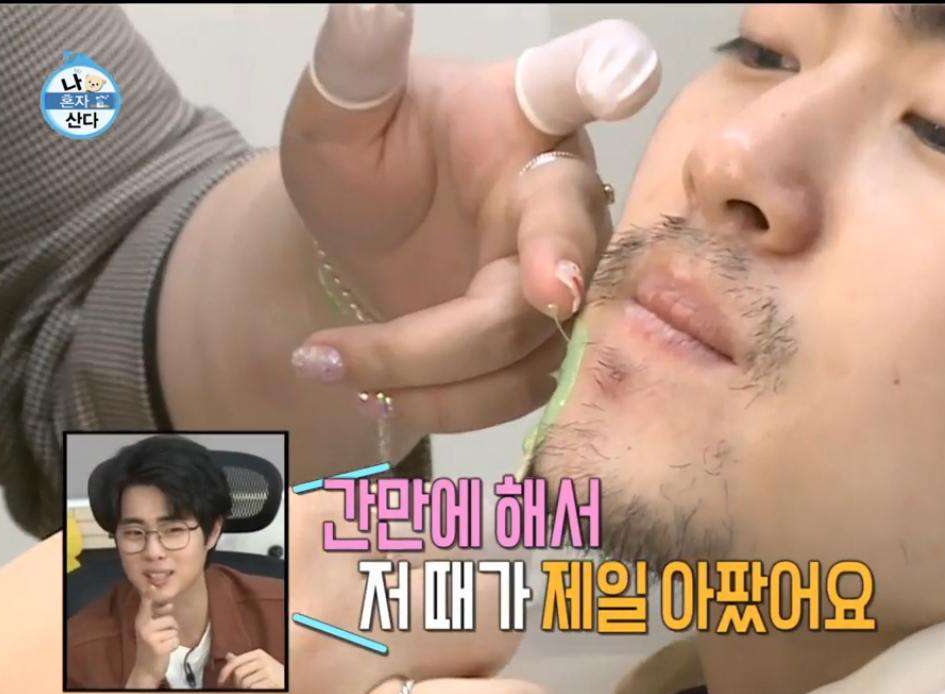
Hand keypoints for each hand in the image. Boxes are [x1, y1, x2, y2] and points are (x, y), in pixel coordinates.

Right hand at [129, 587, 177, 688]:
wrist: (146, 669)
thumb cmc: (151, 645)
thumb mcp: (151, 628)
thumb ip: (157, 614)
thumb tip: (168, 599)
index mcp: (141, 619)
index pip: (148, 602)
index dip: (153, 594)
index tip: (151, 585)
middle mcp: (143, 626)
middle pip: (170, 618)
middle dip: (171, 627)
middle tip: (161, 636)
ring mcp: (149, 637)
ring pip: (174, 629)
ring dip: (172, 637)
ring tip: (162, 643)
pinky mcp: (157, 647)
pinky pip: (176, 640)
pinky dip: (173, 646)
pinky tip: (164, 651)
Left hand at [219, 649, 284, 689]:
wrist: (292, 682)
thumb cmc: (272, 675)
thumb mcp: (258, 664)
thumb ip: (242, 661)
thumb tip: (228, 656)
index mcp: (259, 653)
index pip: (235, 662)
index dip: (224, 672)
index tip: (220, 682)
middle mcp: (265, 660)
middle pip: (238, 673)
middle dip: (237, 683)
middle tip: (242, 688)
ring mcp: (269, 671)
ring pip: (245, 683)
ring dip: (245, 690)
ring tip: (253, 689)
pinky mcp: (272, 682)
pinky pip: (253, 689)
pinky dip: (252, 692)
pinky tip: (258, 691)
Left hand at [241, 489, 552, 693]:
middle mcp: (343, 644)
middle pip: (495, 611)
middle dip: (476, 638)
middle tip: (412, 658)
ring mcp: (311, 562)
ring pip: (448, 544)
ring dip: (428, 577)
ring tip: (361, 600)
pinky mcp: (276, 505)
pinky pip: (383, 501)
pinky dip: (376, 531)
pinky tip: (319, 561)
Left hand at [283, 4, 659, 433]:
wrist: (360, 245)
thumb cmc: (364, 163)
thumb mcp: (338, 114)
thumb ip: (356, 66)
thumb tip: (372, 3)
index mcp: (521, 112)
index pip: (571, 82)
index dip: (606, 78)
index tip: (622, 79)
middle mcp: (558, 190)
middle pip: (567, 239)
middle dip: (547, 272)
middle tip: (533, 296)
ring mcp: (561, 273)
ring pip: (534, 335)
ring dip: (431, 366)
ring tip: (322, 362)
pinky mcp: (543, 344)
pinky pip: (515, 389)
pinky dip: (440, 403)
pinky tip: (367, 391)